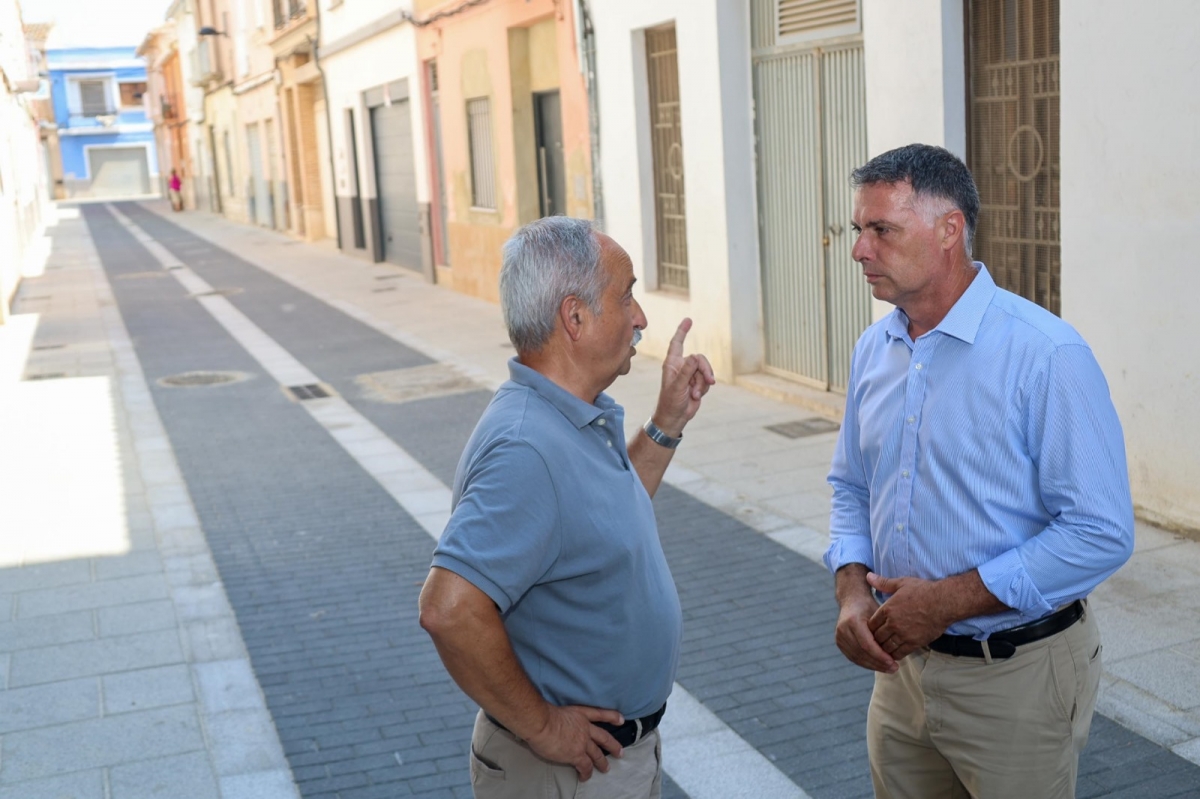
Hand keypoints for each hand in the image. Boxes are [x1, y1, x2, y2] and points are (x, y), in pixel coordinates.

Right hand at [523, 704, 624, 780]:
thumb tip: (557, 723)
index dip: (612, 717)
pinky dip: (586, 773)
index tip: (621, 720)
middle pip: (604, 737)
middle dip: (613, 745)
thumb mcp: (559, 710)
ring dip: (602, 763)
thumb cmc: (543, 714)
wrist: (542, 723)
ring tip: (606, 768)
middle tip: (620, 752)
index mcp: (580, 714)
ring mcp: (583, 742)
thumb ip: (563, 718)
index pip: (600, 714)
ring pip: (597, 754)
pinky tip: (585, 777)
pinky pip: (585, 766)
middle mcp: (585, 728)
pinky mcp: (577, 755)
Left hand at [652, 318, 715, 435]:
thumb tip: (695, 355)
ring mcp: (689, 375)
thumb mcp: (678, 386)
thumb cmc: (671, 402)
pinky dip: (704, 388)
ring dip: (703, 383)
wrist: (675, 417)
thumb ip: (687, 371)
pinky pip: (707, 380)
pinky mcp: (697, 383)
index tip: (688, 320)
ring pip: (705, 370)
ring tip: (696, 394)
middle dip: (705, 370)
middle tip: (709, 381)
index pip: (677, 343)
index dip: (682, 331)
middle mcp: (681, 367)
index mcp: (672, 364)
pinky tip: (696, 396)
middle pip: (699, 359)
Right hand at [835, 587, 897, 672]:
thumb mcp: (879, 614)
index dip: (880, 656)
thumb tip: (898, 649)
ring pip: (857, 658)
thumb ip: (884, 630)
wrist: (852, 601)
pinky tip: (878, 666)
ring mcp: (839, 637)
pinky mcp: (839, 643)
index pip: (867, 645)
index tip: (893, 662)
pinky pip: (853, 657)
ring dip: (874, 666)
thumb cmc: (869, 606)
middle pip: (862, 653)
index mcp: (853, 621)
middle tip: (894, 668)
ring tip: (889, 669)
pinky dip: (866, 664)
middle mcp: (843, 630)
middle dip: (879, 663)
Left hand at [866, 573, 951, 660]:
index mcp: (887, 609)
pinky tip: (895, 653)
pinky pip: (900, 653)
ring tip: (885, 648)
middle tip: (877, 641)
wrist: (944, 602)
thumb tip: (868, 576)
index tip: (873, 629)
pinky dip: (895, 654)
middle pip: (877, 637)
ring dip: (885, 648)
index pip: (871, 624)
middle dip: (875, 639)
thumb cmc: (924, 591)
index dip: (870, 628)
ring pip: (887, 647)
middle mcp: (893, 623)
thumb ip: (883, 583)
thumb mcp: (902, 583)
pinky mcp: (915, 643)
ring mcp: (904, 634)